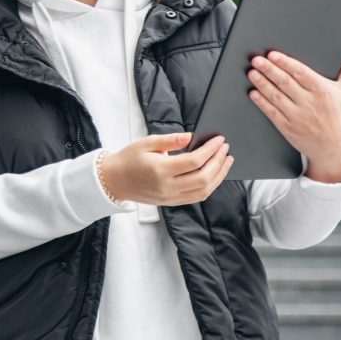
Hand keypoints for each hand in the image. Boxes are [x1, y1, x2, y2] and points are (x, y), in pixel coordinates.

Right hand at [100, 132, 232, 205]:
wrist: (114, 181)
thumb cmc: (128, 159)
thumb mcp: (146, 143)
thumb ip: (170, 140)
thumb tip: (191, 136)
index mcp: (160, 170)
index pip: (194, 161)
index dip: (210, 150)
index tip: (220, 140)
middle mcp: (167, 187)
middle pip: (203, 177)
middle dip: (219, 162)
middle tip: (226, 149)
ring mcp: (170, 197)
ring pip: (204, 191)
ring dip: (219, 176)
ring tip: (226, 161)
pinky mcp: (171, 202)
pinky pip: (196, 197)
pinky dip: (210, 186)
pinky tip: (215, 175)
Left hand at [246, 50, 340, 182]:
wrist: (335, 148)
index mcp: (322, 91)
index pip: (300, 72)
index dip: (284, 62)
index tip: (272, 54)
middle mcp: (309, 103)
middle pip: (284, 82)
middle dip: (268, 69)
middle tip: (256, 60)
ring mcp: (297, 117)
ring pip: (276, 96)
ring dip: (262, 83)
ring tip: (252, 73)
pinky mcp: (288, 128)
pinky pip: (272, 112)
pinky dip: (261, 102)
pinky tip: (253, 93)